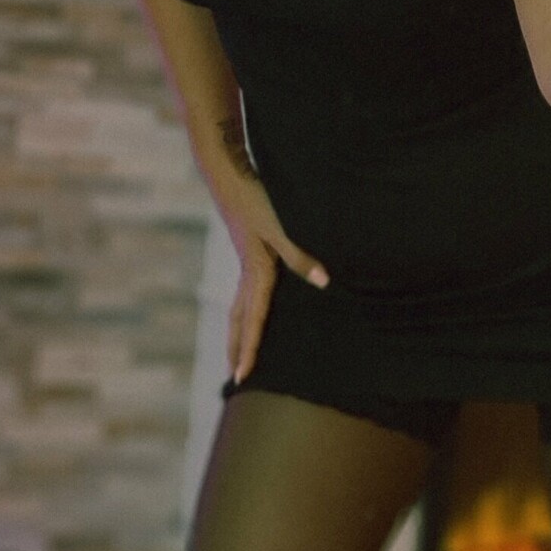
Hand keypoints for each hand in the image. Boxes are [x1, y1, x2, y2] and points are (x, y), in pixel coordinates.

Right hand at [217, 168, 328, 384]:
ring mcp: (245, 261)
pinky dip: (246, 307)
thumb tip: (323, 282)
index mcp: (255, 272)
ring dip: (238, 330)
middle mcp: (247, 272)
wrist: (227, 174)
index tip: (244, 376)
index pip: (253, 320)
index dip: (250, 349)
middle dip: (238, 347)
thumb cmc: (255, 200)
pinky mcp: (247, 249)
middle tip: (236, 375)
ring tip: (238, 348)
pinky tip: (255, 304)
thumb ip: (301, 255)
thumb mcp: (280, 227)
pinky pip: (245, 289)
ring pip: (238, 305)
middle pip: (239, 319)